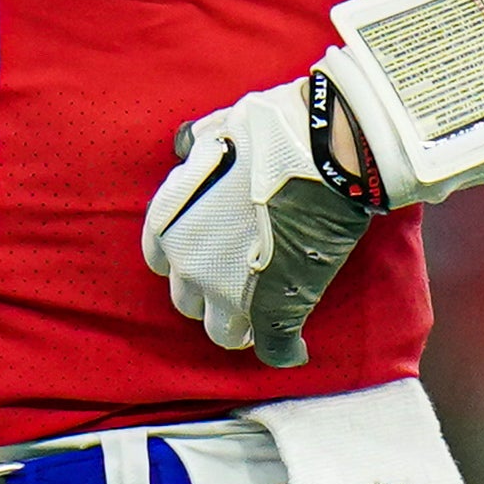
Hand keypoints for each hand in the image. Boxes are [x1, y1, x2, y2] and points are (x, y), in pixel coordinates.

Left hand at [140, 73, 380, 367]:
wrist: (323, 151)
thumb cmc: (272, 134)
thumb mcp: (217, 132)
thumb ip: (198, 150)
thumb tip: (188, 145)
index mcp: (168, 225)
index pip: (160, 260)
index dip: (186, 260)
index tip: (208, 258)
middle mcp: (189, 264)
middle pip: (187, 300)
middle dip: (210, 292)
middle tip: (239, 283)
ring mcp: (230, 293)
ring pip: (222, 331)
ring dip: (239, 323)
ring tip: (263, 315)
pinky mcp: (276, 312)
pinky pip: (273, 349)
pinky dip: (283, 350)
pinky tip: (294, 348)